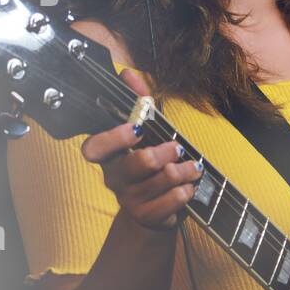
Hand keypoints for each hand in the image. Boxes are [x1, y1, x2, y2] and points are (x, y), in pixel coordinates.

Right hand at [79, 68, 201, 230]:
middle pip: (138, 163)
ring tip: (194, 167)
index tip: (138, 128)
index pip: (95, 148)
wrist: (154, 213)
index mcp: (109, 156)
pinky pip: (172, 201)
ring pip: (162, 179)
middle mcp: (115, 178)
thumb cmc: (150, 166)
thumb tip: (126, 73)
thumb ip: (138, 102)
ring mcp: (130, 200)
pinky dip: (186, 190)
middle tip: (178, 147)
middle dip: (164, 151)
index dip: (114, 138)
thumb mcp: (148, 132)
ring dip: (184, 170)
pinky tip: (189, 186)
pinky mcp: (147, 216)